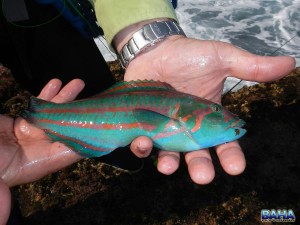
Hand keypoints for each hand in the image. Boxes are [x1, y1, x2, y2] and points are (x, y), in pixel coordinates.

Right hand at [0, 79, 83, 224]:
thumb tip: (1, 217)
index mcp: (37, 164)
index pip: (67, 152)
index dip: (85, 141)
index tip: (101, 125)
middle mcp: (39, 149)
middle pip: (66, 130)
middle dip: (80, 114)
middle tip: (94, 99)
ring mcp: (31, 135)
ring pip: (54, 115)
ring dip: (66, 99)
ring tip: (78, 83)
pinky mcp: (21, 124)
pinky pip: (38, 108)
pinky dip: (47, 96)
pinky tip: (55, 83)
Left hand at [125, 35, 295, 183]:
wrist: (156, 49)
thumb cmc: (189, 55)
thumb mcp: (222, 58)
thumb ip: (250, 66)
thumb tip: (290, 63)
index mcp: (210, 117)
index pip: (225, 142)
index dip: (231, 155)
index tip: (236, 167)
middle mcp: (189, 128)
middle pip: (197, 155)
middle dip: (201, 167)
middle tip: (204, 176)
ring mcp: (166, 128)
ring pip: (169, 154)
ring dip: (169, 163)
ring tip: (168, 166)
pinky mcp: (145, 124)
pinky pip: (144, 142)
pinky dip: (142, 146)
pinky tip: (143, 143)